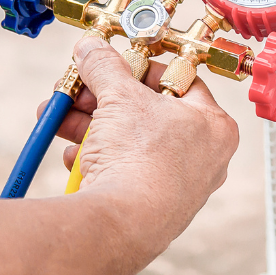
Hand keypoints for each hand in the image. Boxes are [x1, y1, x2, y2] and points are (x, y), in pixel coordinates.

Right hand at [37, 36, 239, 262]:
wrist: (121, 225)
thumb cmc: (141, 162)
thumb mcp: (119, 96)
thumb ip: (104, 66)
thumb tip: (92, 49)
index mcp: (213, 126)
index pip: (180, 81)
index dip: (142, 68)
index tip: (116, 64)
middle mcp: (203, 158)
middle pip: (148, 113)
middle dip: (105, 100)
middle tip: (80, 90)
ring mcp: (178, 186)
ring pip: (131, 143)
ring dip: (92, 128)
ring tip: (61, 118)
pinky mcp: (152, 207)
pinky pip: (124, 172)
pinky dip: (97, 160)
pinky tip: (73, 157)